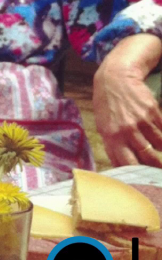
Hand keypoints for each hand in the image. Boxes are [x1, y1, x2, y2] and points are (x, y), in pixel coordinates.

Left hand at [93, 35, 161, 166]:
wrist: (115, 79)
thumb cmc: (107, 105)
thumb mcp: (103, 126)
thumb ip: (113, 145)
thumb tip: (121, 165)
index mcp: (111, 137)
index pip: (125, 162)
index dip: (135, 173)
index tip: (142, 180)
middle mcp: (126, 131)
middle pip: (146, 157)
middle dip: (155, 167)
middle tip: (158, 174)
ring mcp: (140, 121)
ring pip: (158, 145)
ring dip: (161, 152)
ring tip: (159, 158)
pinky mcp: (152, 112)